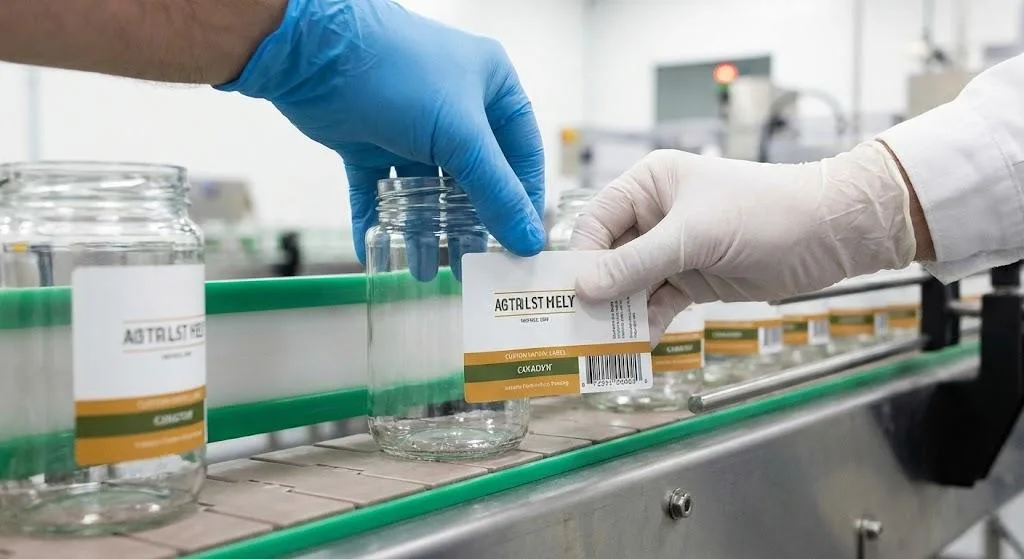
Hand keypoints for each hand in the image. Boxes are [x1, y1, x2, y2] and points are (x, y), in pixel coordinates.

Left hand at [217, 0, 544, 265]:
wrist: (310, 49)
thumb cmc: (396, 71)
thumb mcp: (458, 134)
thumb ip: (496, 192)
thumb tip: (527, 240)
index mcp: (490, 87)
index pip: (521, 154)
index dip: (523, 200)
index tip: (521, 244)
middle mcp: (454, 106)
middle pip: (473, 177)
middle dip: (471, 224)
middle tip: (474, 268)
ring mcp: (409, 125)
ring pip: (426, 189)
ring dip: (425, 229)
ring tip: (426, 269)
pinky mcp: (367, 139)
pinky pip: (379, 190)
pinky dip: (379, 220)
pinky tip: (380, 249)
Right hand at [570, 142, 915, 338]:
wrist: (830, 233)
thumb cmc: (764, 212)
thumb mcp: (694, 235)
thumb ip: (636, 263)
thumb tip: (582, 289)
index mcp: (649, 185)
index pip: (596, 224)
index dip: (582, 260)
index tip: (573, 297)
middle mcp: (654, 215)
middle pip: (609, 258)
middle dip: (599, 293)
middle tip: (580, 330)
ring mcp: (673, 250)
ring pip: (631, 286)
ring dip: (621, 314)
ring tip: (606, 346)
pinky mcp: (691, 280)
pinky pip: (657, 304)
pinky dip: (647, 324)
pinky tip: (640, 345)